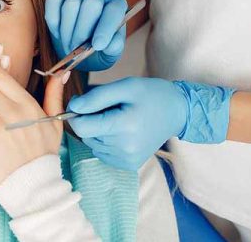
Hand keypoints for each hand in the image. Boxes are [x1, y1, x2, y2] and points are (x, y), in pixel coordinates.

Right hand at [45, 0, 127, 70]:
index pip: (113, 11)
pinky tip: (58, 34)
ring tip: (69, 46)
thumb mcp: (110, 54)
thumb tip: (108, 44)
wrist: (80, 52)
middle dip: (82, 31)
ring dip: (67, 31)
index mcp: (116, 7)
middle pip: (90, 5)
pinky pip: (53, 3)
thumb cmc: (99, 51)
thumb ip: (113, 48)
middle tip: (77, 49)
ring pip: (70, 5)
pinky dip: (53, 21)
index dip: (105, 28)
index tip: (98, 46)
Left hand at [67, 77, 233, 170]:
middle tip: (110, 108)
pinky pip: (102, 152)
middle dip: (91, 120)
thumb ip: (95, 97)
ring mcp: (127, 159)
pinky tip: (121, 132)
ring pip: (92, 144)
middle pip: (86, 135)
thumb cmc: (151, 94)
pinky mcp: (129, 165)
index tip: (85, 102)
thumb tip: (73, 107)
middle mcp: (125, 148)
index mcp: (124, 126)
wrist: (177, 112)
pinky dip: (105, 141)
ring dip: (98, 131)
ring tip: (118, 119)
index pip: (81, 127)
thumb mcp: (124, 86)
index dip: (77, 113)